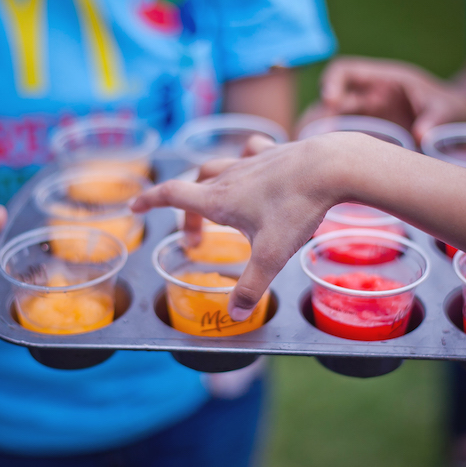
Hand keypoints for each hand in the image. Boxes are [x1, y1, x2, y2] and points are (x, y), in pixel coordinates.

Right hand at [132, 133, 360, 319]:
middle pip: (195, 186)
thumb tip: (235, 315)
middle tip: (195, 238)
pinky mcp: (275, 152)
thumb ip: (250, 287)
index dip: (150, 200)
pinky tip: (254, 167)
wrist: (331, 166)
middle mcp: (231, 176)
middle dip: (187, 211)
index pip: (173, 195)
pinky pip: (250, 151)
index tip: (135, 205)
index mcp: (219, 199)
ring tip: (219, 203)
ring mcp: (252, 161)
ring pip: (219, 166)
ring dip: (210, 183)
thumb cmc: (297, 209)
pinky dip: (244, 159)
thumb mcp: (271, 257)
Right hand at [320, 56, 465, 142]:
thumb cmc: (449, 108)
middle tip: (314, 139)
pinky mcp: (363, 134)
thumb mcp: (447, 109)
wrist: (454, 122)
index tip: (330, 102)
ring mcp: (362, 115)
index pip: (345, 70)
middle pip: (328, 99)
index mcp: (382, 79)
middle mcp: (366, 95)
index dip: (332, 82)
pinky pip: (337, 138)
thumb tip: (421, 135)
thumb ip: (436, 118)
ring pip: (327, 120)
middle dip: (318, 116)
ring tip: (314, 155)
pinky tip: (324, 165)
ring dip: (317, 135)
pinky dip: (327, 148)